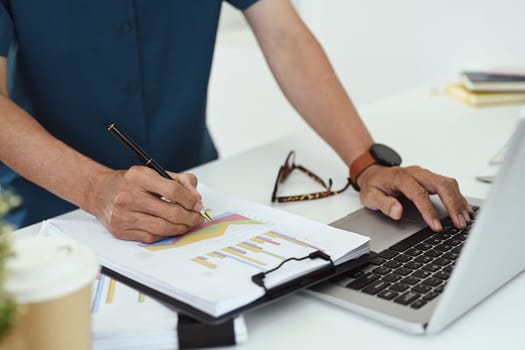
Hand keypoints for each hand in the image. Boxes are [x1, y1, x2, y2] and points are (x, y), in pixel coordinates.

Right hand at [94, 166, 203, 242]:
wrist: (100, 192)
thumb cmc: (130, 182)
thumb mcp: (154, 172)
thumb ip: (179, 181)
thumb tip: (196, 199)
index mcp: (139, 177)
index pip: (173, 191)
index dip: (191, 200)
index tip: (198, 204)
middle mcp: (129, 196)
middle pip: (170, 212)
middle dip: (190, 217)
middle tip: (197, 217)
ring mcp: (124, 215)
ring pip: (162, 228)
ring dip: (181, 228)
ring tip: (187, 224)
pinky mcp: (121, 231)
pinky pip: (151, 237)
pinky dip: (165, 234)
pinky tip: (171, 229)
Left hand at [356, 165, 472, 230]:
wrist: (373, 173)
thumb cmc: (374, 185)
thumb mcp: (370, 196)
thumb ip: (383, 204)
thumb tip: (397, 212)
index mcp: (401, 177)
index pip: (419, 194)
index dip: (429, 211)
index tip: (436, 225)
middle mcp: (416, 173)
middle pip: (440, 184)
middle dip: (452, 204)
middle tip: (459, 223)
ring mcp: (425, 175)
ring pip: (447, 183)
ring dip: (458, 201)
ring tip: (464, 220)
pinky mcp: (430, 178)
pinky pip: (448, 185)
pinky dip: (458, 197)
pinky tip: (464, 209)